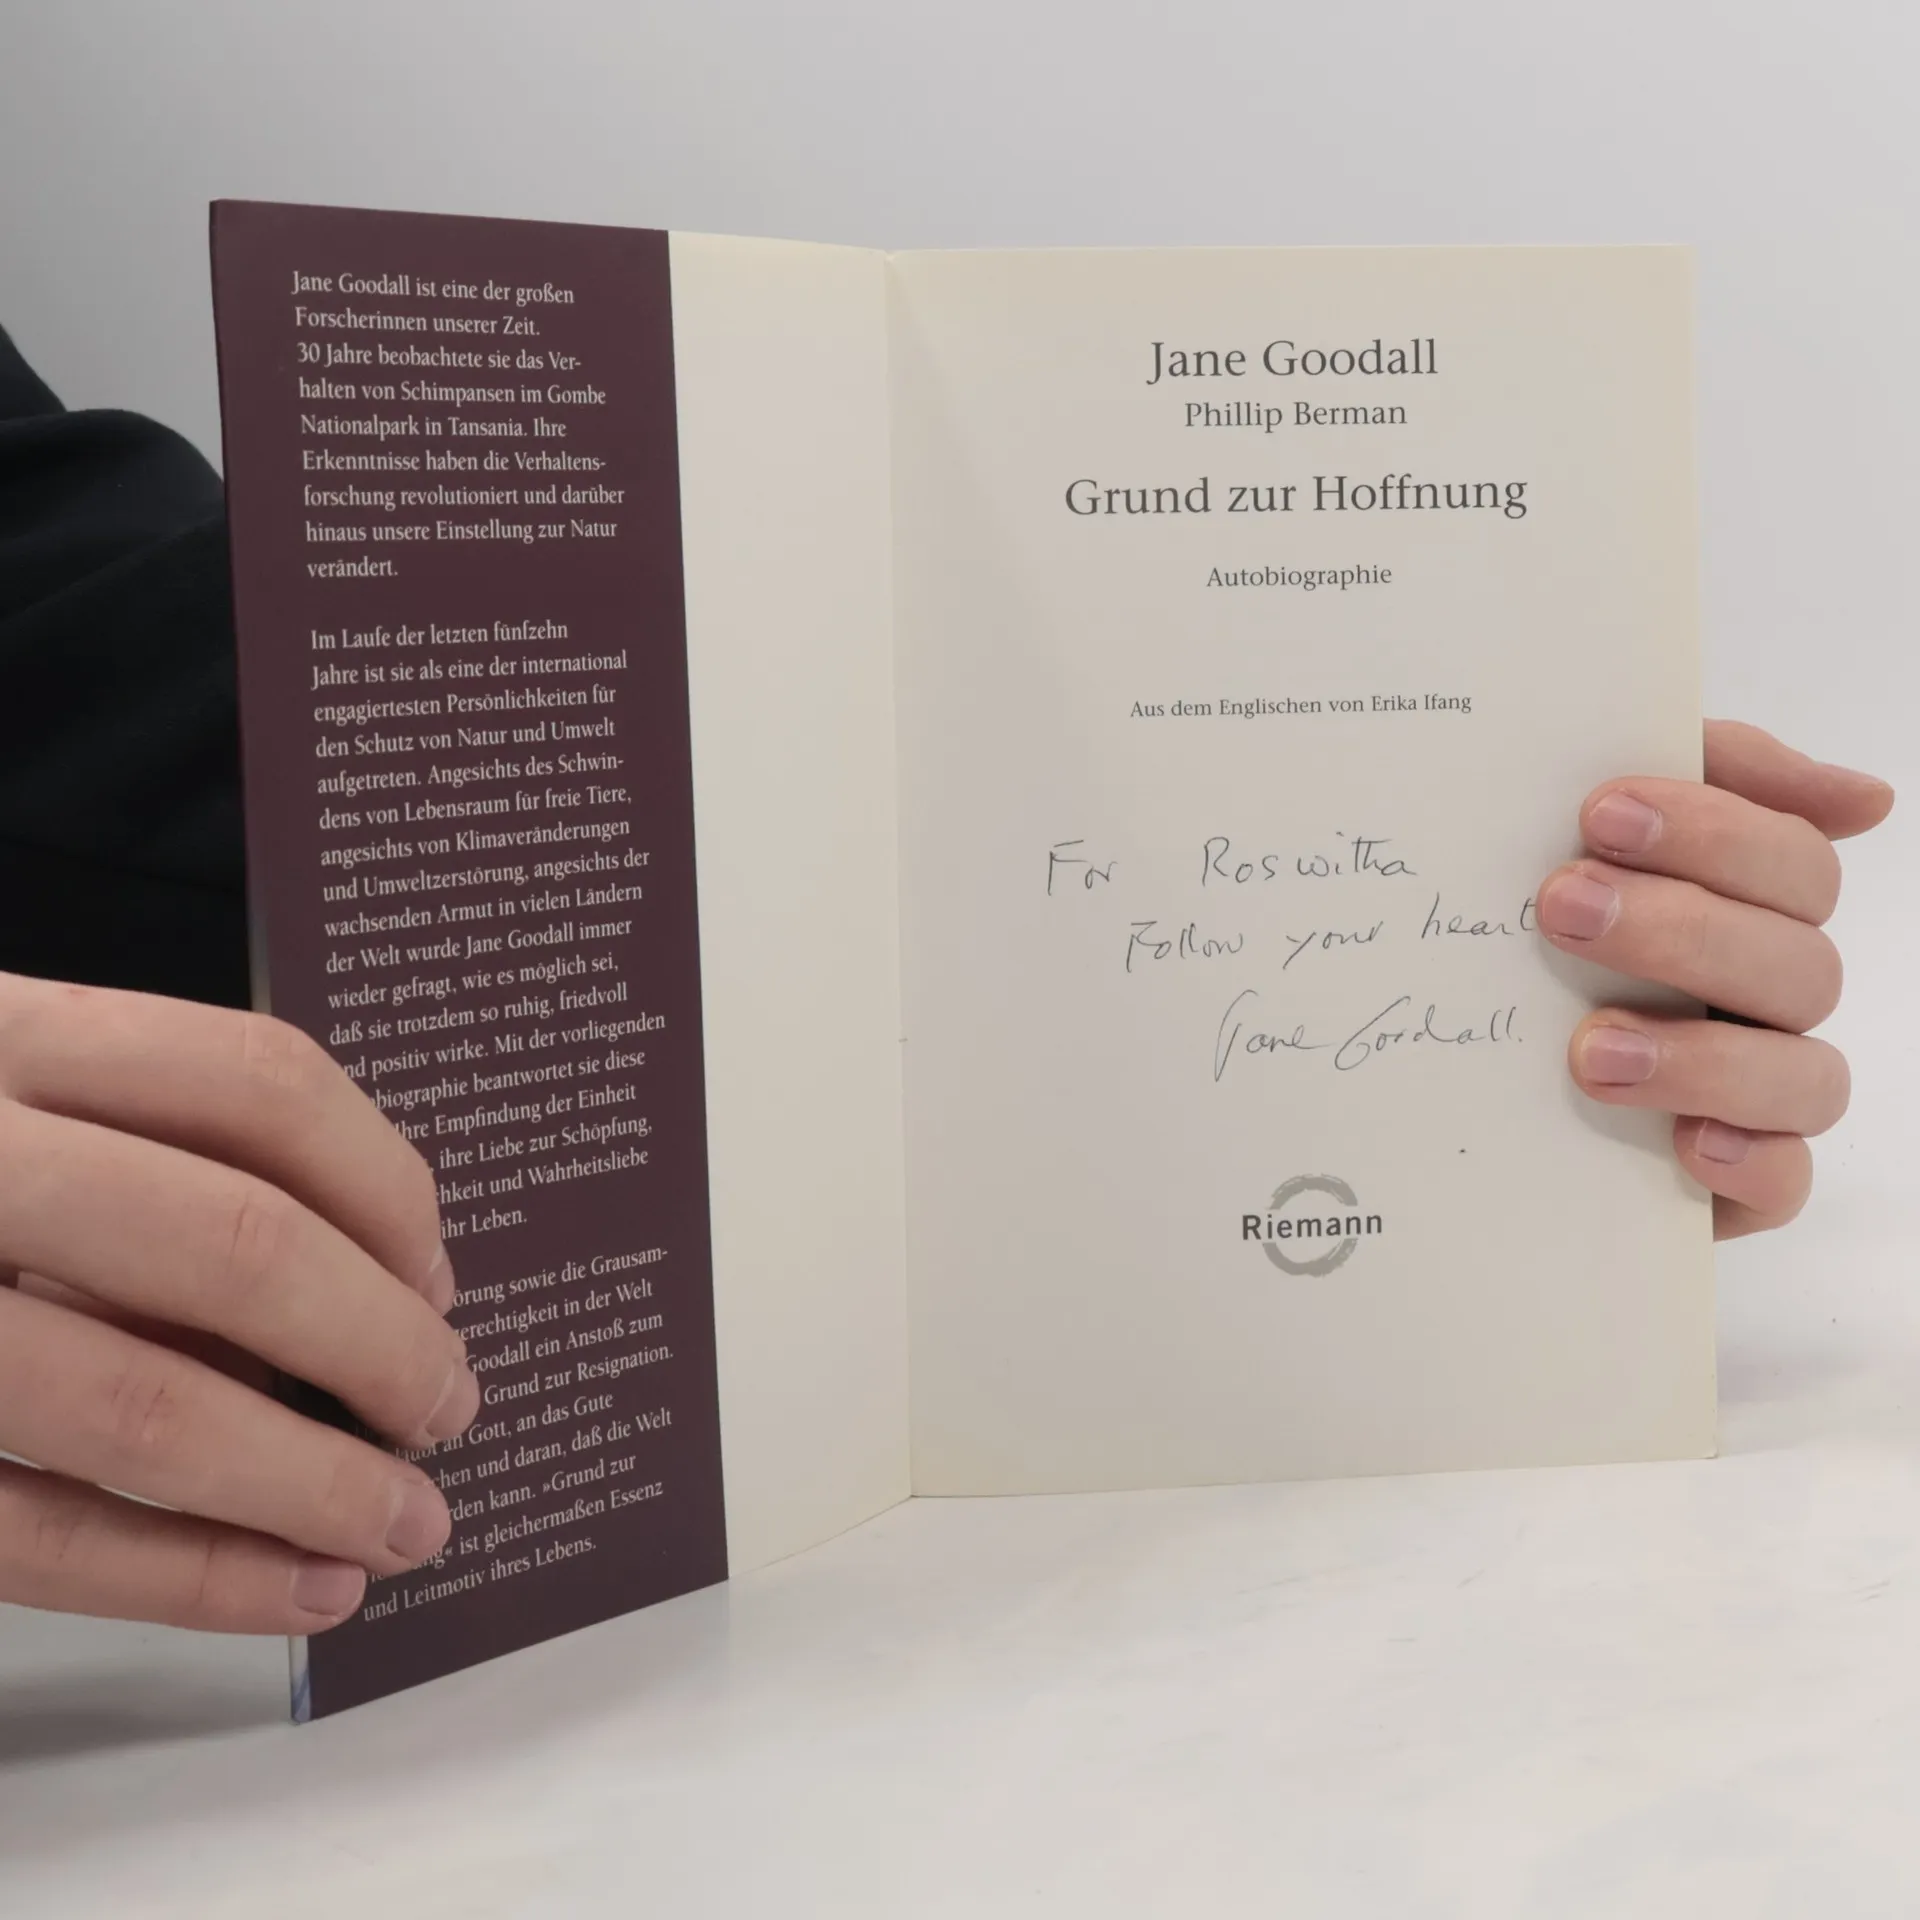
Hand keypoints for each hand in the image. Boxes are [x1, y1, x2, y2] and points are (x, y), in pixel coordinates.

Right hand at [0, 976, 479, 1632]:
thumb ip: (147, 1148)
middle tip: (452, 1409)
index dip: (390, 1187)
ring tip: (406, 1529)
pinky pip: (38, 1538)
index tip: (444, 1274)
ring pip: (144, 1408)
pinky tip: (296, 1592)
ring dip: (311, 1488)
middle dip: (384, 1347)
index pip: (260, 1083)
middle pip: (235, 1246)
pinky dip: (193, 1578)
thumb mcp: (2, 1097)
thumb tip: (379, 1283)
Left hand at [1539, 721, 1893, 1238]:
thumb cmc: (1532, 926)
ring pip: (1804, 1076)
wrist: (1435, 1073)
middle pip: (1796, 960)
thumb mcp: (1577, 826)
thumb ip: (1702, 767)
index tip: (1599, 813)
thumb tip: (1868, 798)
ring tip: (1588, 1050)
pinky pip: (1785, 1184)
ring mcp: (1755, 1094)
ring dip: (1703, 1058)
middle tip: (1561, 907)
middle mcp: (1764, 998)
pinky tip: (1688, 1143)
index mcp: (1747, 907)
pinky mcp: (1732, 1183)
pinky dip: (1751, 1164)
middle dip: (1681, 929)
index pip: (1791, 860)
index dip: (1713, 832)